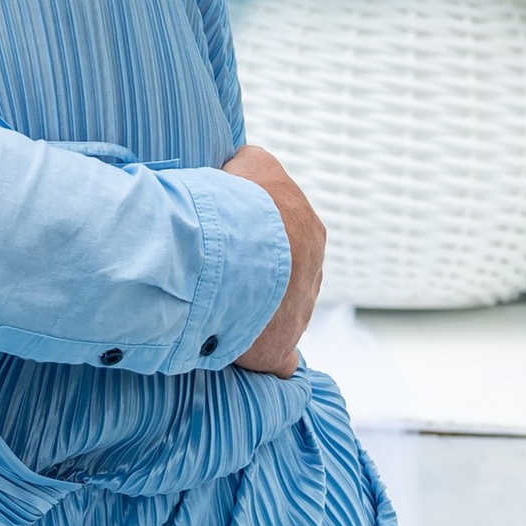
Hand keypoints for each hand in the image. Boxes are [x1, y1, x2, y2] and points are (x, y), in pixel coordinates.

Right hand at [223, 144, 324, 375]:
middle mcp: (312, 275)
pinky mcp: (277, 351)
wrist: (231, 250)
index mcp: (309, 233)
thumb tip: (242, 166)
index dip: (251, 239)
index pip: (285, 237)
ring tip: (214, 307)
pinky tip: (243, 354)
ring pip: (278, 316)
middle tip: (218, 275)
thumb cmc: (240, 204)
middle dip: (257, 279)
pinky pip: (279, 361)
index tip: (225, 241)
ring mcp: (297, 315)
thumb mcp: (252, 164)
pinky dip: (264, 359)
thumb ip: (252, 167)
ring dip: (250, 313)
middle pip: (285, 279)